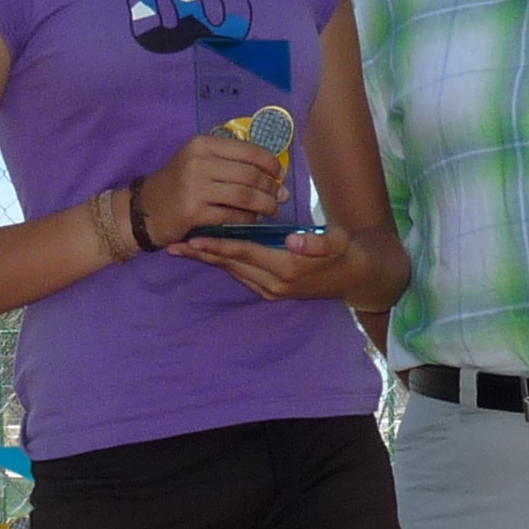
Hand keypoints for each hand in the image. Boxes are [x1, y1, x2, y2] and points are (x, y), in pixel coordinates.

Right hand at [131, 130, 285, 241]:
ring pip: (244, 195)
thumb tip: (270, 170)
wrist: (144, 209)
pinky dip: (246, 219)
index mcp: (203, 144)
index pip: (248, 150)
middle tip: (280, 197)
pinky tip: (251, 221)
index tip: (280, 174)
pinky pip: (231, 215)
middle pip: (249, 175)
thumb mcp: (197, 161)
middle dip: (271, 188)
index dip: (270, 163)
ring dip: (264, 205)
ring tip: (271, 210)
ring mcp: (194, 187)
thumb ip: (228, 160)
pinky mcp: (193, 211)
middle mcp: (198, 162)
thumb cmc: (177, 184)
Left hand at [174, 223, 357, 301]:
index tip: (192, 238)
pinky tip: (209, 254)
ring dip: (208, 260)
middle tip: (172, 244)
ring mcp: (271, 290)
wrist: (356, 278)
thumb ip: (316, 242)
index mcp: (285, 267)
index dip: (217, 244)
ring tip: (183, 248)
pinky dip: (223, 264)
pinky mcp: (271, 290)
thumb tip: (292, 239)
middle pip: (230, 265)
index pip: (243, 253)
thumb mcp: (337, 242)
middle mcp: (273, 283)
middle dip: (202, 254)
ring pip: (232, 271)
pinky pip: (241, 275)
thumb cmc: (345, 253)